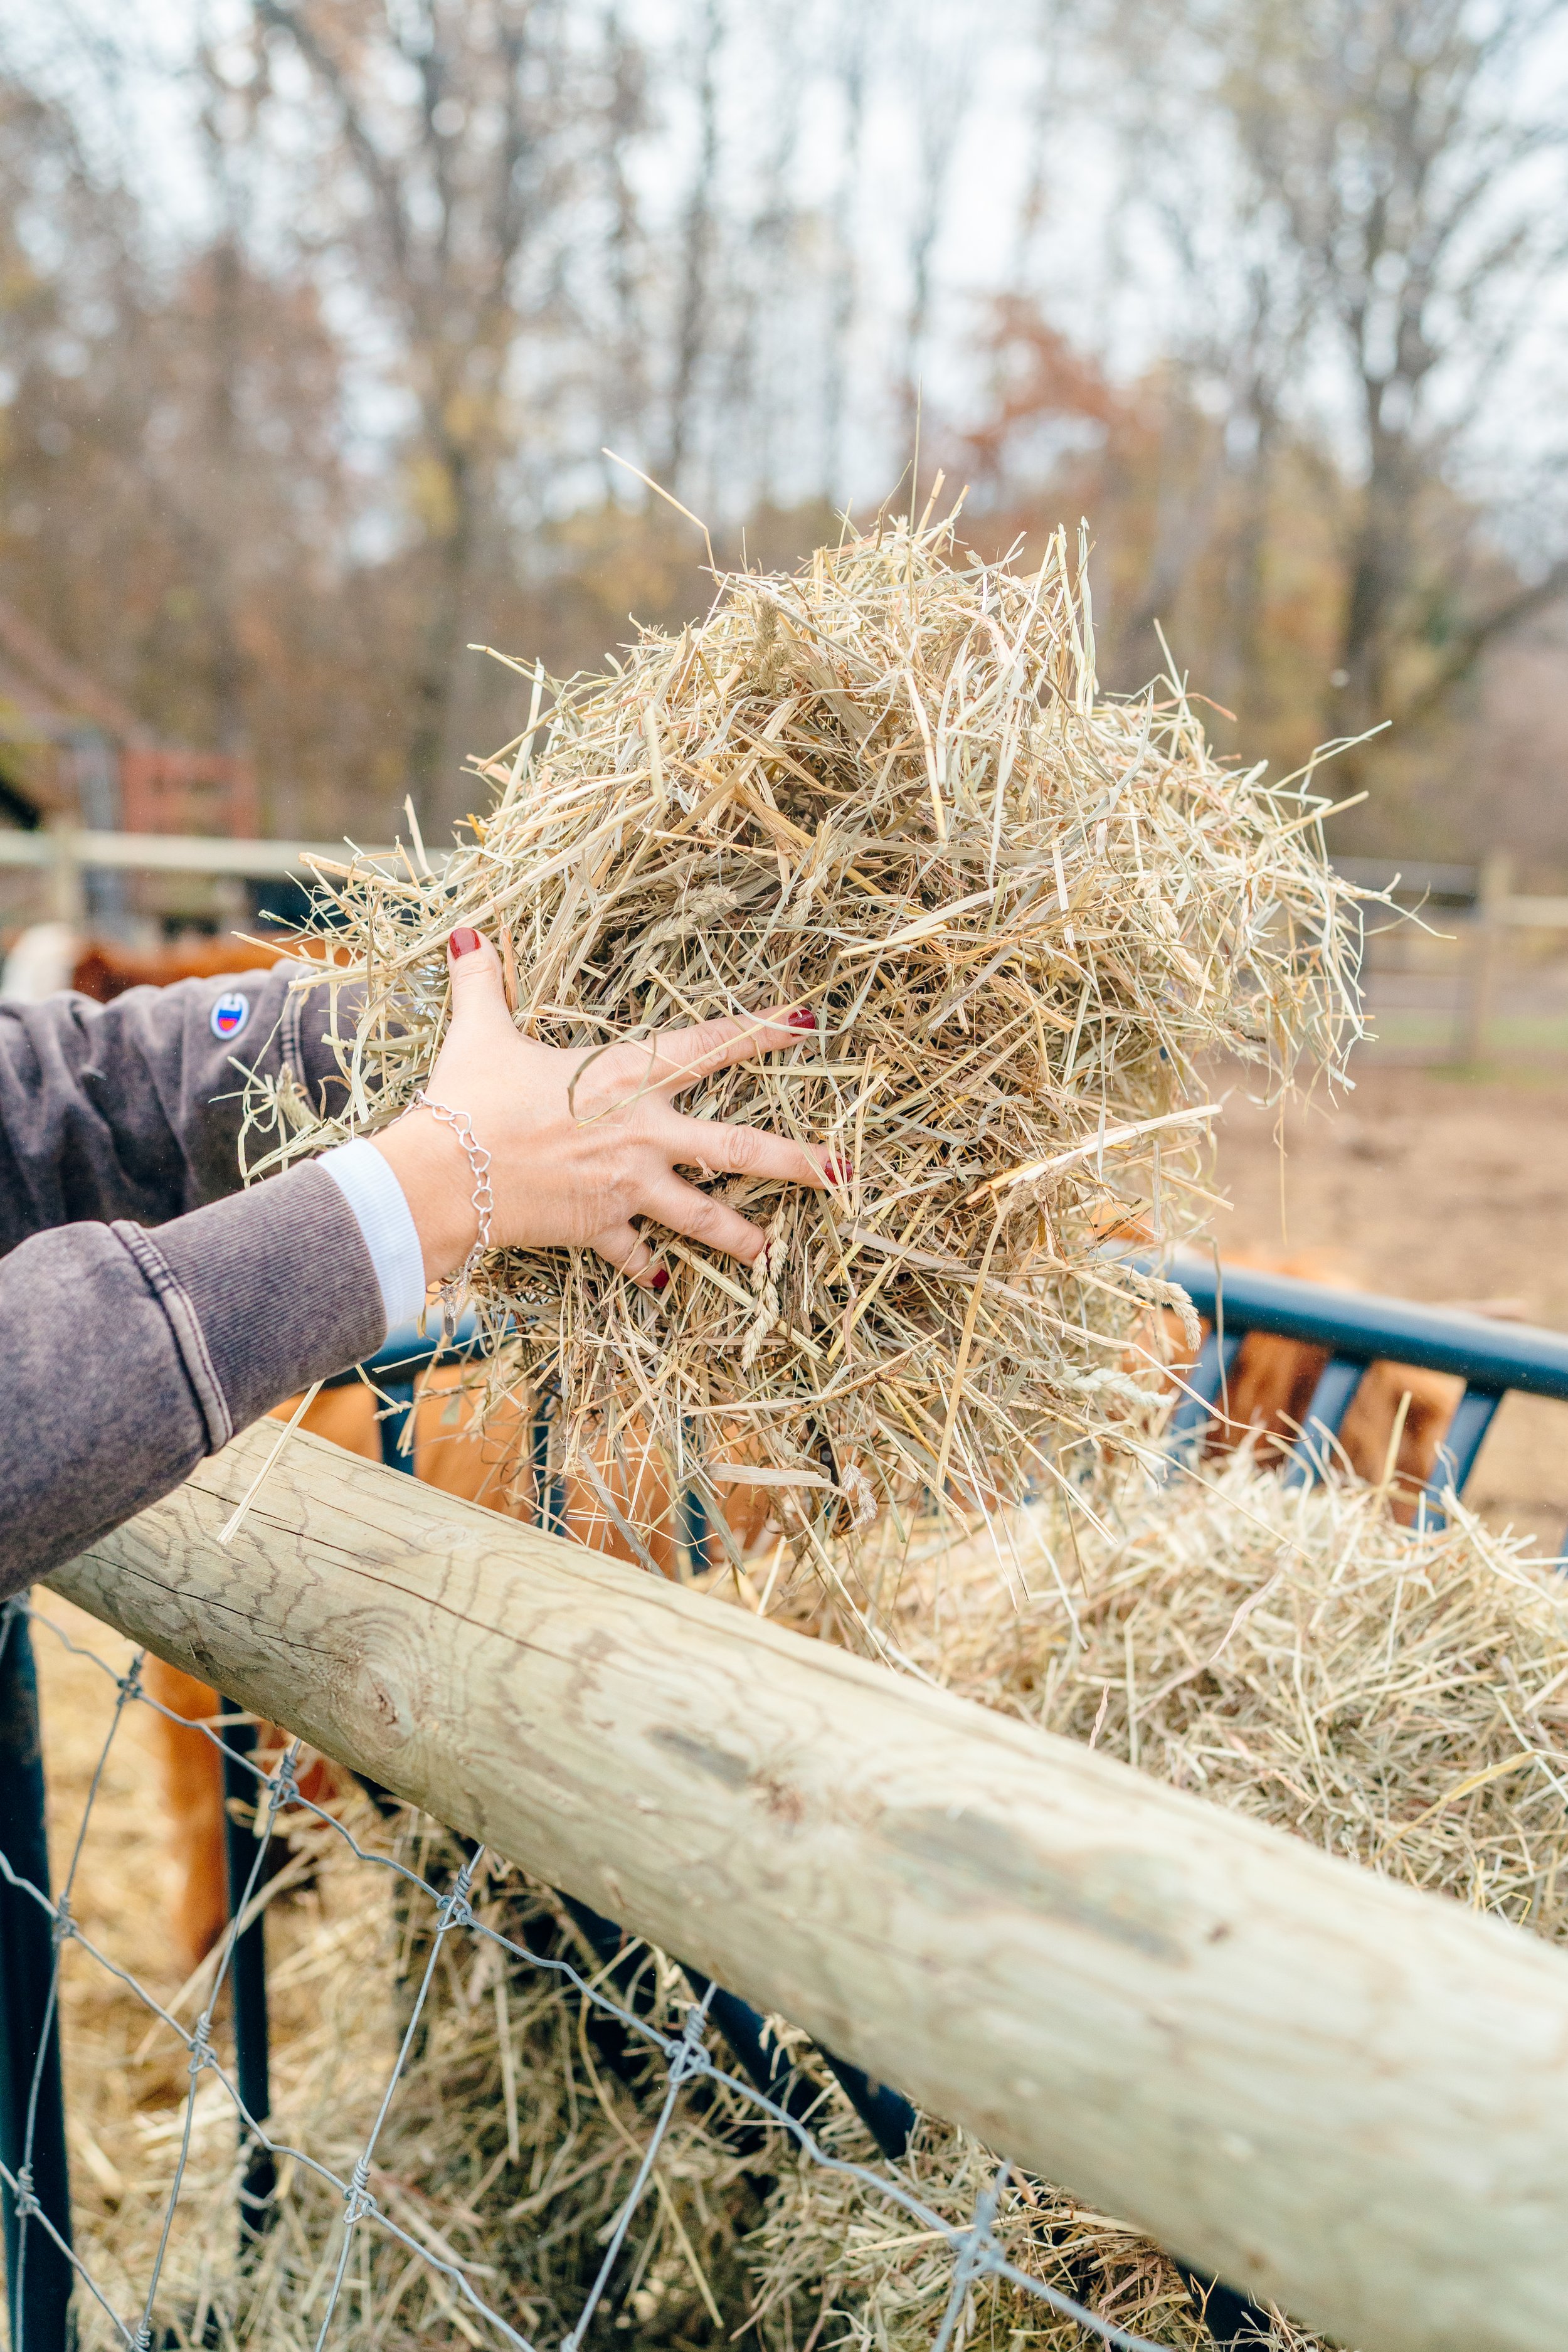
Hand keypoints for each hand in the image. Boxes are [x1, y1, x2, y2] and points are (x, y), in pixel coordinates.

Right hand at [371, 927, 830, 1289]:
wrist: (443, 1175)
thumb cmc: (469, 1098)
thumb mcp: (481, 1033)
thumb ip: (486, 985)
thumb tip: (469, 937)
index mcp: (625, 1076)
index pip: (709, 1045)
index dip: (762, 1032)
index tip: (807, 1024)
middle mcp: (643, 1133)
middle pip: (738, 1146)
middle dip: (796, 1160)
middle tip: (845, 1173)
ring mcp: (628, 1186)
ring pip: (703, 1214)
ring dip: (741, 1236)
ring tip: (773, 1253)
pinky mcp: (600, 1227)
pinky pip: (634, 1253)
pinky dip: (647, 1268)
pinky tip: (664, 1284)